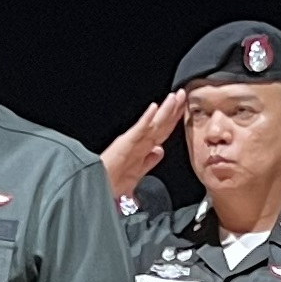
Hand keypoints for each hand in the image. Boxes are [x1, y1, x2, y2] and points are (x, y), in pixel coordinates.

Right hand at [98, 90, 188, 205]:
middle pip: (162, 124)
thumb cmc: (112, 183)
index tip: (182, 110)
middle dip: (173, 109)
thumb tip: (160, 151)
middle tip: (182, 94)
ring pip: (154, 123)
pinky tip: (154, 108)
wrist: (98, 187)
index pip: (163, 132)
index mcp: (143, 149)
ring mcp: (133, 141)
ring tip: (174, 96)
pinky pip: (139, 129)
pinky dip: (147, 118)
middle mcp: (140, 143)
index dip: (174, 121)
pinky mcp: (125, 143)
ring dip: (166, 109)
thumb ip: (149, 162)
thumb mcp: (138, 174)